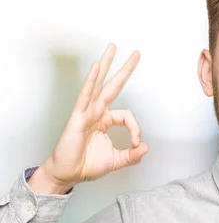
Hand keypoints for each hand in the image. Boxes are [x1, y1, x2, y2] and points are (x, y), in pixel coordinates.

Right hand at [30, 43, 148, 193]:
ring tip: (112, 47)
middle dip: (124, 69)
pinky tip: (96, 66)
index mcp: (105, 120)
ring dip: (106, 64)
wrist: (68, 175)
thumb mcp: (116, 160)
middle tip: (136, 53)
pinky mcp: (77, 117)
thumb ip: (132, 155)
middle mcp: (96, 112)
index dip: (136, 129)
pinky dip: (91, 80)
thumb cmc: (87, 165)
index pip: (127, 116)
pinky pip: (85, 95)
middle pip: (113, 85)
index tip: (136, 143)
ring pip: (98, 83)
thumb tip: (146, 147)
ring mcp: (86, 112)